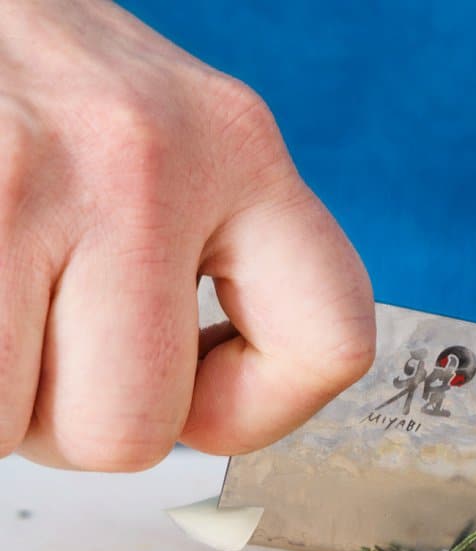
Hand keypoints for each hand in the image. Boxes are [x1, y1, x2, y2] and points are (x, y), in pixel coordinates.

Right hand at [0, 0, 374, 469]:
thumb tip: (187, 416)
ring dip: (4, 405)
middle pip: (141, 430)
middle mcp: (150, 158)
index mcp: (240, 147)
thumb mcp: (160, 144)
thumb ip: (201, 258)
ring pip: (35, 431)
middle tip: (46, 347)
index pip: (332, 343)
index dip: (255, 409)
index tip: (195, 389)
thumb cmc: (29, 84)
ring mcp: (33, 179)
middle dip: (80, 422)